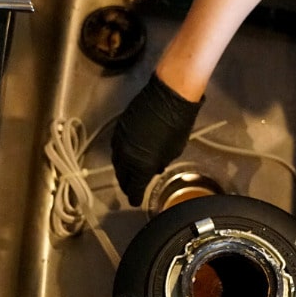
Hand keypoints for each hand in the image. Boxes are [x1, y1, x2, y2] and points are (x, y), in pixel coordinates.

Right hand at [111, 73, 202, 205]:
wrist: (169, 95)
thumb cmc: (178, 125)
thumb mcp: (174, 150)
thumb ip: (160, 163)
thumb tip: (153, 168)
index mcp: (140, 165)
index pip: (134, 187)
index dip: (135, 196)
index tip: (136, 201)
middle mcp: (125, 155)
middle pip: (122, 176)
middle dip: (127, 184)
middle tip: (132, 189)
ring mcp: (120, 140)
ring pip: (117, 161)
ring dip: (123, 170)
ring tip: (129, 175)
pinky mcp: (119, 127)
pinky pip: (117, 147)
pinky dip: (121, 155)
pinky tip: (127, 157)